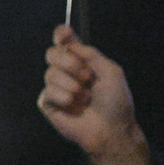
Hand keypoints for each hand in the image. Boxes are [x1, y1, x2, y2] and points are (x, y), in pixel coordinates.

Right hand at [37, 26, 148, 164]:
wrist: (111, 129)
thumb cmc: (116, 102)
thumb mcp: (111, 72)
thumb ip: (92, 54)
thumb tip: (71, 45)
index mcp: (82, 62)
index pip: (66, 42)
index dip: (61, 35)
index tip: (63, 35)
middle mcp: (66, 72)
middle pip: (51, 53)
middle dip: (68, 62)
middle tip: (86, 76)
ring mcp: (55, 87)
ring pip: (50, 73)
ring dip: (71, 85)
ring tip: (85, 98)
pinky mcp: (47, 104)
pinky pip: (48, 92)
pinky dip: (63, 98)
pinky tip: (75, 106)